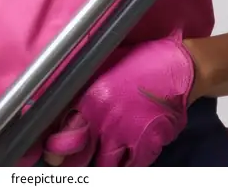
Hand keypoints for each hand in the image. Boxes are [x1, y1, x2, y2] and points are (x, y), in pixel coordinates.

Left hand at [42, 33, 194, 166]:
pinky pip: (127, 167)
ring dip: (97, 162)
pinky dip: (122, 164)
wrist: (180, 67)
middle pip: (76, 158)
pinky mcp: (146, 148)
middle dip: (70, 160)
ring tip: (96, 154)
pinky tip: (121, 155)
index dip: (52, 148)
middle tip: (67, 159)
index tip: (47, 151)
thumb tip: (60, 105)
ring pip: (101, 166)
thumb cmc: (141, 60)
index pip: (60, 135)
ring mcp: (126, 137)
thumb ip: (82, 87)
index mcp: (90, 98)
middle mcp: (104, 121)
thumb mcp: (104, 65)